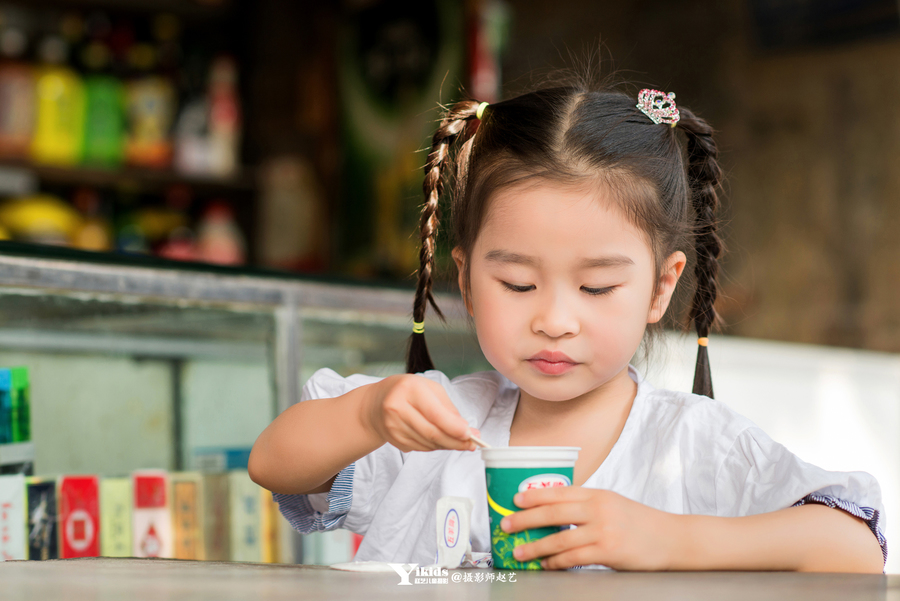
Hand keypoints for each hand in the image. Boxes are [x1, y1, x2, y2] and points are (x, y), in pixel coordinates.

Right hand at [363, 374, 478, 452]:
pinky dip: (435, 446)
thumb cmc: (408, 392)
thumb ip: (448, 408)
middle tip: (472, 444)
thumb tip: (466, 430)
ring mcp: (392, 426)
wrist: (376, 403)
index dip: (454, 427)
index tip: (471, 435)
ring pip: (428, 443)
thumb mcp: (429, 389)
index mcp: (409, 389)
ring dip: (447, 445)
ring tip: (459, 442)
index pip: (435, 413)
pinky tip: (440, 440)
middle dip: (455, 441)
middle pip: (432, 433)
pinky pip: (421, 448)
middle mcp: (397, 408)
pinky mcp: (393, 439)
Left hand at [499, 487, 680, 570]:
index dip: (534, 495)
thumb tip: (554, 513)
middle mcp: (598, 509)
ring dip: (535, 546)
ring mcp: (603, 530)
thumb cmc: (640, 522)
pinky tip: (546, 565)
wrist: (671, 538)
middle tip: (506, 525)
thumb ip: (587, 506)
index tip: (515, 499)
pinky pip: (574, 557)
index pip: (560, 491)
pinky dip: (556, 562)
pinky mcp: (608, 551)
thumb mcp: (613, 504)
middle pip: (553, 512)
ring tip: (519, 552)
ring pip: (559, 538)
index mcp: (597, 494)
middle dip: (525, 519)